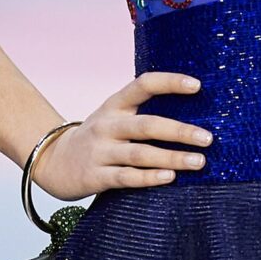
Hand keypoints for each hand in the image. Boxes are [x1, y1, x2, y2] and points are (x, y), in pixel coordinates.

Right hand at [28, 71, 212, 198]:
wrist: (53, 161)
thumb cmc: (98, 139)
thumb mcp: (113, 117)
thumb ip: (143, 114)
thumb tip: (194, 115)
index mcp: (114, 105)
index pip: (143, 84)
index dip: (170, 82)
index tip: (197, 85)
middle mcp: (107, 125)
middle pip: (147, 125)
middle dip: (180, 131)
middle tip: (208, 138)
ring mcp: (100, 151)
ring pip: (141, 154)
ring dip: (172, 157)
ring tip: (199, 161)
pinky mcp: (96, 176)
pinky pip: (127, 177)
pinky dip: (149, 177)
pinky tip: (169, 177)